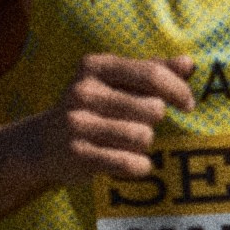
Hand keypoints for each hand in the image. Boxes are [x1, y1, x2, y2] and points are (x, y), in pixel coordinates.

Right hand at [25, 53, 195, 188]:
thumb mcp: (115, 82)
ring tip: (128, 143)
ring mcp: (78, 123)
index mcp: (95, 66)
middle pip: (152, 109)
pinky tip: (132, 163)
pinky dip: (139, 166)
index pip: (151, 74)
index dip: (178, 90)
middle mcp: (83, 91)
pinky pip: (129, 162)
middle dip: (153, 121)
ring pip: (143, 137)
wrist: (41, 144)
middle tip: (137, 124)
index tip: (188, 104)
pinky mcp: (77, 154)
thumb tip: (188, 63)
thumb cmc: (92, 108)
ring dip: (145, 144)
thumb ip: (152, 71)